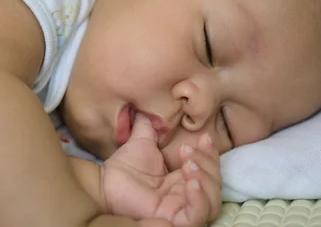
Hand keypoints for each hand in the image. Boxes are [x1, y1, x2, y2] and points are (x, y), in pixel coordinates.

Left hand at [101, 114, 221, 226]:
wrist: (105, 183)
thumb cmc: (124, 167)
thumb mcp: (144, 141)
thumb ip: (151, 126)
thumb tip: (151, 106)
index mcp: (182, 178)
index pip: (210, 168)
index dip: (211, 153)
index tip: (204, 137)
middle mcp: (186, 195)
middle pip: (215, 184)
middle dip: (208, 164)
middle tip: (187, 151)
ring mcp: (182, 209)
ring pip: (213, 201)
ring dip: (206, 179)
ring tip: (188, 165)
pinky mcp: (177, 221)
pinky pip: (199, 215)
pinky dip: (199, 198)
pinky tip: (189, 183)